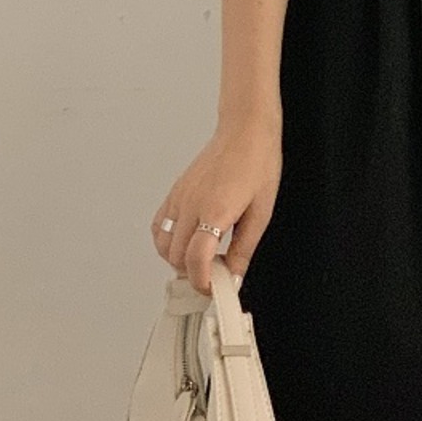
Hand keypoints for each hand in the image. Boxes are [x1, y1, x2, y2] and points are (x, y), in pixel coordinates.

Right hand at [151, 123, 282, 295]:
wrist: (245, 131)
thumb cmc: (257, 164)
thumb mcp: (261, 213)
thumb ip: (243, 249)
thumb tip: (233, 277)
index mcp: (215, 210)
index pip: (196, 260)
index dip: (203, 282)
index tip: (214, 289)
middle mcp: (192, 204)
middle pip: (176, 257)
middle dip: (193, 273)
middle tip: (214, 274)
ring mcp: (180, 197)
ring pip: (163, 244)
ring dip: (178, 259)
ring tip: (202, 258)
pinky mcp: (175, 191)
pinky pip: (159, 225)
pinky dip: (167, 241)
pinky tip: (187, 240)